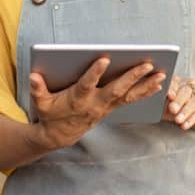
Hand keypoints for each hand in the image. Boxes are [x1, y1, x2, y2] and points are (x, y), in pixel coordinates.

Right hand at [29, 58, 165, 149]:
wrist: (60, 135)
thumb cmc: (50, 114)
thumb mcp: (40, 102)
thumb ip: (37, 89)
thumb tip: (33, 76)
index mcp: (77, 99)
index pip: (87, 84)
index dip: (95, 73)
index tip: (104, 59)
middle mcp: (95, 103)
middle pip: (116, 89)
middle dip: (132, 76)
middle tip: (147, 64)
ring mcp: (106, 106)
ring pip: (129, 95)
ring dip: (146, 85)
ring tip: (162, 74)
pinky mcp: (112, 108)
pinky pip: (132, 99)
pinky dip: (146, 92)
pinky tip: (159, 83)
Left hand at [163, 77, 194, 130]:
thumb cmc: (178, 108)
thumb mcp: (168, 105)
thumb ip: (162, 103)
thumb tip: (154, 106)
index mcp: (179, 82)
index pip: (175, 82)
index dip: (172, 88)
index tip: (169, 95)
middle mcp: (191, 86)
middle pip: (185, 91)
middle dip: (178, 101)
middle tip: (172, 109)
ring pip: (193, 102)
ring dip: (185, 112)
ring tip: (178, 120)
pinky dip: (191, 120)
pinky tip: (185, 125)